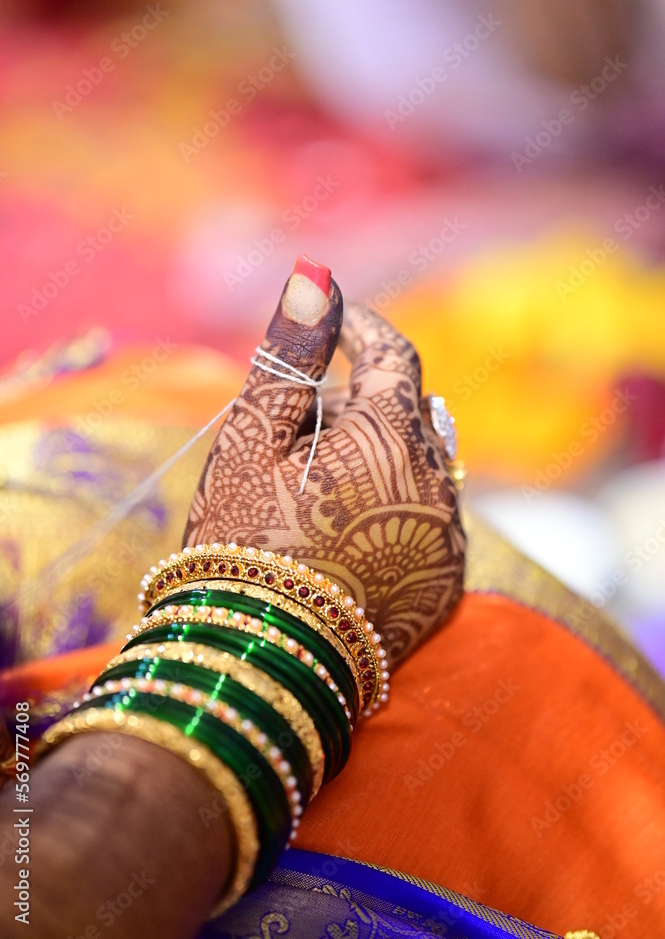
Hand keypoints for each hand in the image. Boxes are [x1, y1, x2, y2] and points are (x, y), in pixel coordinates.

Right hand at [184, 258, 464, 665]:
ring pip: (424, 464)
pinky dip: (396, 503)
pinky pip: (432, 517)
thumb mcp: (252, 440)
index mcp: (394, 438)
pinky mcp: (444, 586)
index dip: (362, 330)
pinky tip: (345, 530)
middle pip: (409, 412)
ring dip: (381, 453)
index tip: (334, 323)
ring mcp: (447, 540)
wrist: (255, 666)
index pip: (394, 356)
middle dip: (363, 400)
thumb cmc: (240, 542)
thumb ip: (291, 356)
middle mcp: (440, 485)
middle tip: (303, 421)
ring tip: (317, 482)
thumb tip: (317, 282)